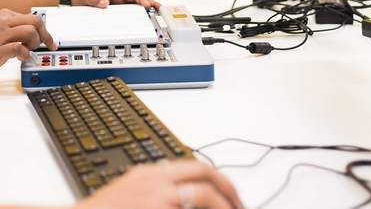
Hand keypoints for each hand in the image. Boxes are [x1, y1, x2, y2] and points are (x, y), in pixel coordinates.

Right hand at [0, 8, 56, 75]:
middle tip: (42, 47)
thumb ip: (13, 30)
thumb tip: (33, 35)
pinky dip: (24, 54)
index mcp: (4, 15)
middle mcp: (2, 22)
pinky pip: (19, 48)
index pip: (34, 17)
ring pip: (30, 32)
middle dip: (45, 36)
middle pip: (36, 21)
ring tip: (27, 51)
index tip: (50, 42)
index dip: (45, 31)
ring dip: (34, 44)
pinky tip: (19, 58)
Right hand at [76, 161, 242, 208]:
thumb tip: (181, 196)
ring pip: (205, 194)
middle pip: (207, 175)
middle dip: (230, 192)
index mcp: (151, 173)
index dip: (220, 181)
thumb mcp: (130, 192)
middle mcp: (157, 181)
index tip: (230, 196)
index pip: (196, 166)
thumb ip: (155, 189)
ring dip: (225, 206)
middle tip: (241, 208)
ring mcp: (158, 198)